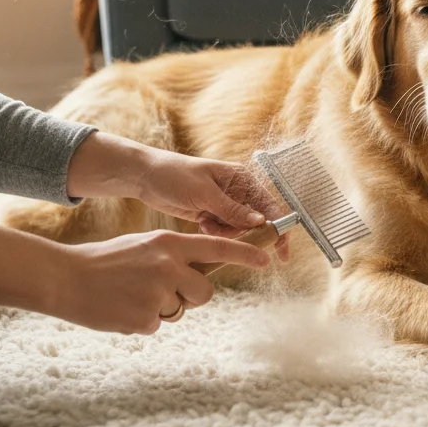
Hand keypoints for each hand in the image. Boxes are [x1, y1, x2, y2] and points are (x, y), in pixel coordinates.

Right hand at [59, 230, 270, 333]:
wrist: (66, 278)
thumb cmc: (106, 261)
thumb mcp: (144, 245)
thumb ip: (173, 256)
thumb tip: (200, 274)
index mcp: (168, 243)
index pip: (217, 248)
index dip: (245, 253)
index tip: (268, 258)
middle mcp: (167, 266)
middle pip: (205, 291)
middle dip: (191, 296)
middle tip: (163, 290)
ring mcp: (157, 293)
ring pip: (180, 310)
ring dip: (162, 308)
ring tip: (131, 295)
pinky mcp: (145, 318)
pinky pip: (158, 325)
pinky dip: (142, 321)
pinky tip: (121, 308)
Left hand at [66, 132, 290, 260]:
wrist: (146, 177)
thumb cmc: (175, 175)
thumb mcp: (205, 193)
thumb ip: (233, 210)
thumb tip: (260, 222)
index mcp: (241, 178)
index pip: (269, 205)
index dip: (278, 228)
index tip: (281, 251)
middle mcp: (237, 191)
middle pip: (256, 220)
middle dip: (244, 232)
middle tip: (227, 233)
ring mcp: (224, 203)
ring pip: (238, 229)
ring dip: (226, 233)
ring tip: (206, 222)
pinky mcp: (212, 214)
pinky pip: (223, 231)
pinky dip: (214, 232)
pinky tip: (200, 222)